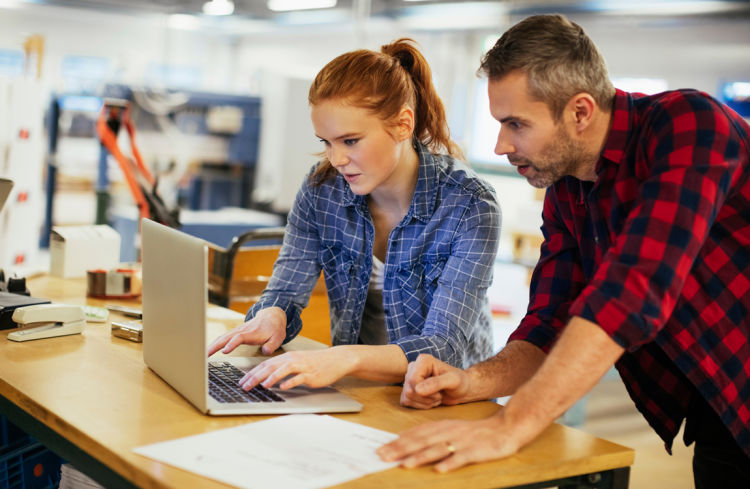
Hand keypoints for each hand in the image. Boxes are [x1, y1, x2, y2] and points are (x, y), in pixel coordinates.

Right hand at [207, 307, 286, 356]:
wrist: (272, 316)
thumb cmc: (274, 329)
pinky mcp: (236, 332)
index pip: (239, 338)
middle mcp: (242, 331)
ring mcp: (238, 331)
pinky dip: (215, 343)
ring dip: (212, 345)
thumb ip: (272, 345)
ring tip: (203, 355)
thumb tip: (266, 351)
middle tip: (205, 355)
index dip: (232, 344)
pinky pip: (223, 338)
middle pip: (226, 337)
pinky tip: (209, 350)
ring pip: (223, 337)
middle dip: (215, 345)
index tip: (224, 351)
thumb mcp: (278, 337)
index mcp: (252, 333)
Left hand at [239, 346, 357, 390]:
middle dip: (256, 376)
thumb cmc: (315, 362)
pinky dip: (290, 382)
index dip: (252, 373)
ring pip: (283, 370)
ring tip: (261, 385)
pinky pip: (298, 378)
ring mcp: (302, 367)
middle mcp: (292, 360)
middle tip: (245, 386)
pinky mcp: (311, 374)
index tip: (242, 381)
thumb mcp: (297, 362)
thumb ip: (283, 368)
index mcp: (287, 357)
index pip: (265, 364)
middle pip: (270, 367)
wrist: (335, 359)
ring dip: (271, 378)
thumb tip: (267, 377)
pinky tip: (282, 387)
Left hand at [377, 414, 520, 472]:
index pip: (416, 433)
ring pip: (438, 449)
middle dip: (401, 449)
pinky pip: (461, 458)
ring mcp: (462, 441)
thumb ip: (430, 433)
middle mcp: (448, 432)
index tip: (380, 449)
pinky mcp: (475, 451)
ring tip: (406, 464)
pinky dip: (450, 463)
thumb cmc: (475, 432)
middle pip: (421, 441)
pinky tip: (440, 470)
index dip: (397, 441)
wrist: (506, 427)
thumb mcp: (450, 427)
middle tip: (383, 456)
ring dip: (421, 456)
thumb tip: (405, 438)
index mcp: (442, 426)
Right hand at [400, 354, 470, 408]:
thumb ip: (437, 383)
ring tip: (436, 397)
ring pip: (407, 397)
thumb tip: (418, 390)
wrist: (461, 389)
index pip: (413, 380)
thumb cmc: (460, 382)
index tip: (439, 392)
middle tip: (439, 395)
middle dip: (426, 398)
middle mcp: (414, 367)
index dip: (425, 392)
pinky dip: (420, 405)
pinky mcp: (409, 389)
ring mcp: (410, 378)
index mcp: (423, 361)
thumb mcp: (453, 381)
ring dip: (424, 402)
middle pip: (409, 390)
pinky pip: (406, 401)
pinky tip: (430, 400)